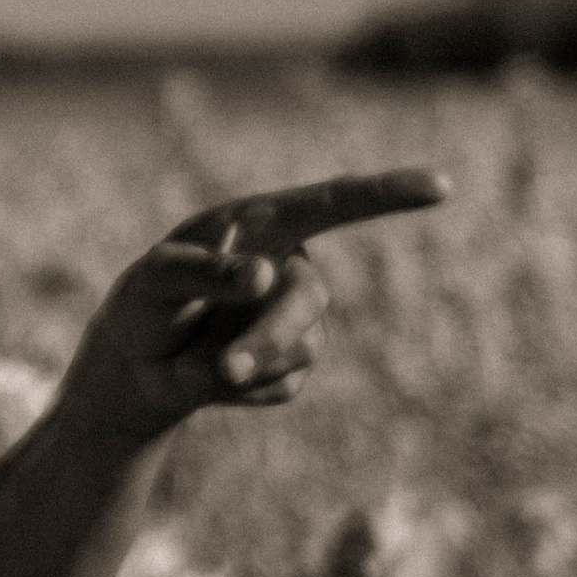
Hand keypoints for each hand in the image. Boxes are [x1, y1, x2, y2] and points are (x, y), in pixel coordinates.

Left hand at [63, 167, 447, 440]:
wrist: (135, 370)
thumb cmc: (143, 307)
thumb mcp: (153, 282)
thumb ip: (202, 272)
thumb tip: (267, 273)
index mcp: (260, 226)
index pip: (331, 202)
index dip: (386, 194)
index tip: (440, 187)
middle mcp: (289, 266)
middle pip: (309, 297)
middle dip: (268, 335)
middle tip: (225, 368)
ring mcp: (298, 318)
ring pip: (301, 346)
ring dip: (248, 364)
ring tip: (199, 366)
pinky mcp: (294, 366)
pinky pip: (284, 384)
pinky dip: (241, 390)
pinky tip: (214, 376)